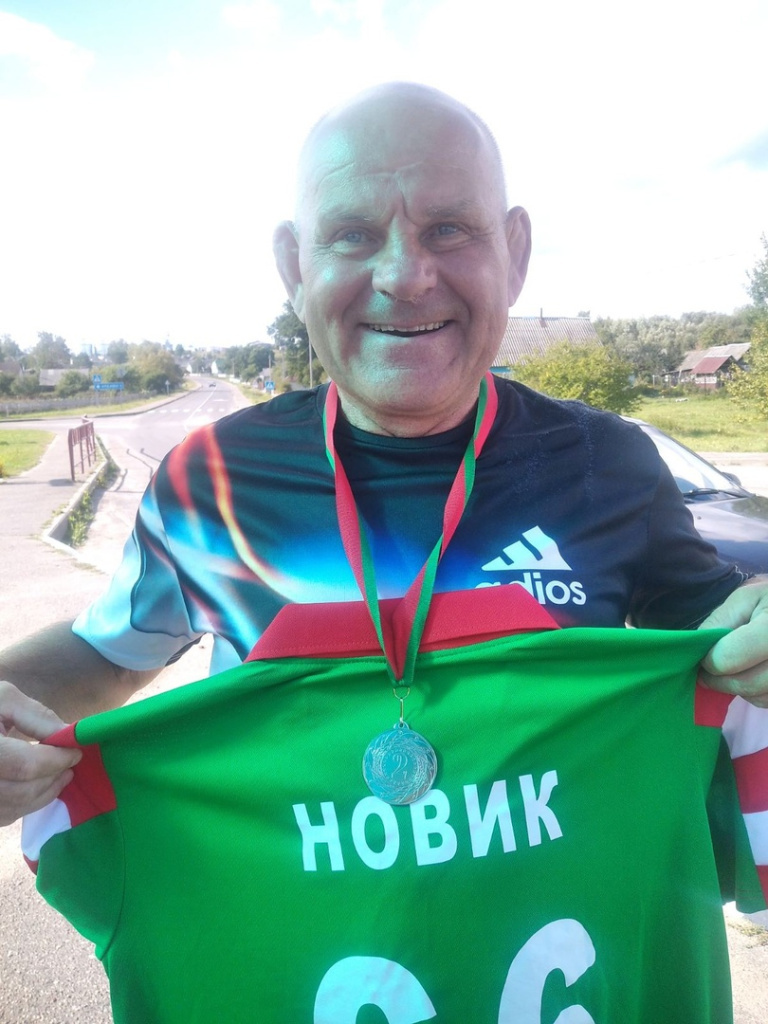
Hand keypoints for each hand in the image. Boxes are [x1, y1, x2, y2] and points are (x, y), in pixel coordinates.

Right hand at [0, 681, 80, 826]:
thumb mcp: (3, 698)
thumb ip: (37, 716)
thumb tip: (68, 736)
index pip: (25, 765)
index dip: (56, 760)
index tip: (76, 752)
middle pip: (22, 791)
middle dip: (53, 778)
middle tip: (70, 765)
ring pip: (13, 809)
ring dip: (43, 794)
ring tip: (60, 776)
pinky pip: (2, 816)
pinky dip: (24, 805)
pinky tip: (35, 787)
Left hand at [698, 575, 767, 707]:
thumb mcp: (746, 598)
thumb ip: (719, 622)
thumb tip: (698, 651)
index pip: (730, 658)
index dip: (710, 661)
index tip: (704, 657)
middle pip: (747, 683)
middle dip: (720, 680)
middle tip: (709, 672)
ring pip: (759, 697)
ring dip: (739, 689)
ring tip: (736, 669)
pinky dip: (757, 694)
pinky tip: (756, 674)